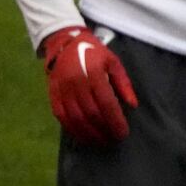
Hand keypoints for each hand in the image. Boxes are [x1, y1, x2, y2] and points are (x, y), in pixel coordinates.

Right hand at [40, 26, 137, 144]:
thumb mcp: (113, 62)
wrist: (64, 43)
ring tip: (101, 142)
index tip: (123, 133)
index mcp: (93, 74)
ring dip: (89, 134)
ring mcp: (62, 90)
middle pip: (91, 114)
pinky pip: (62, 117)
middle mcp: (76, 83)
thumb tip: (133, 105)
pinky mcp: (53, 96)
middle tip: (114, 139)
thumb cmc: (94, 53)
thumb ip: (123, 84)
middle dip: (104, 130)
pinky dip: (73, 130)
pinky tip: (83, 136)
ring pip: (75, 119)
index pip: (106, 103)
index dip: (115, 121)